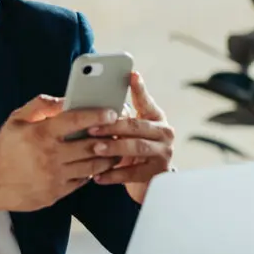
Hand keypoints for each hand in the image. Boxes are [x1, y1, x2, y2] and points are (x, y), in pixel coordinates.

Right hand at [0, 95, 121, 216]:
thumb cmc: (4, 151)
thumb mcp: (15, 121)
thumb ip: (39, 106)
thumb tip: (62, 99)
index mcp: (40, 134)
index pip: (75, 121)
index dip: (96, 114)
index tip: (110, 112)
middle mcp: (49, 156)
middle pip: (90, 145)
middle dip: (109, 137)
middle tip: (119, 131)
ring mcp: (54, 176)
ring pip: (91, 165)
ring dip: (107, 157)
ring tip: (114, 149)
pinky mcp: (57, 192)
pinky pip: (82, 181)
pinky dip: (92, 172)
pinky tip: (96, 165)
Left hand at [86, 71, 174, 201]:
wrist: (149, 179)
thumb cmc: (131, 147)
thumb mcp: (127, 131)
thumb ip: (117, 118)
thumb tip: (90, 107)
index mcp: (155, 117)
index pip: (146, 100)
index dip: (139, 88)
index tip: (131, 74)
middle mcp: (163, 132)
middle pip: (137, 126)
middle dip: (112, 127)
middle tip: (91, 128)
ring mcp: (163, 153)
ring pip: (137, 148)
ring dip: (114, 147)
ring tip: (95, 148)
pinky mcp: (158, 173)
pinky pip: (134, 173)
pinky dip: (114, 175)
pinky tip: (98, 176)